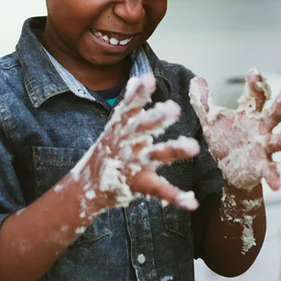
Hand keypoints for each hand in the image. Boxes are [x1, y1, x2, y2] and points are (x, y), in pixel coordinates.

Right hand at [76, 75, 200, 211]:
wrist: (87, 187)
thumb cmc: (109, 150)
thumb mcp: (116, 125)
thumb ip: (131, 103)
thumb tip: (140, 78)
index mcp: (121, 128)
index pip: (128, 107)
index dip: (137, 94)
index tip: (148, 79)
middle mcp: (126, 144)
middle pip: (141, 129)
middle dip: (156, 119)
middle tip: (174, 108)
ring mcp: (133, 164)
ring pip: (155, 156)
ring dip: (174, 150)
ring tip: (194, 147)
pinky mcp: (140, 184)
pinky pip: (160, 190)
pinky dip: (176, 197)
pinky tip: (192, 202)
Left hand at [189, 69, 280, 189]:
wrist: (228, 168)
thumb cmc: (225, 140)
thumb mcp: (211, 120)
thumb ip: (203, 101)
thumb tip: (196, 80)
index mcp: (252, 114)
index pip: (257, 95)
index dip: (256, 84)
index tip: (253, 73)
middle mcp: (262, 128)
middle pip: (274, 114)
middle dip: (280, 106)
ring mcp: (264, 147)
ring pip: (277, 141)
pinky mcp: (262, 166)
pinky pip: (270, 171)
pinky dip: (275, 177)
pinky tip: (277, 185)